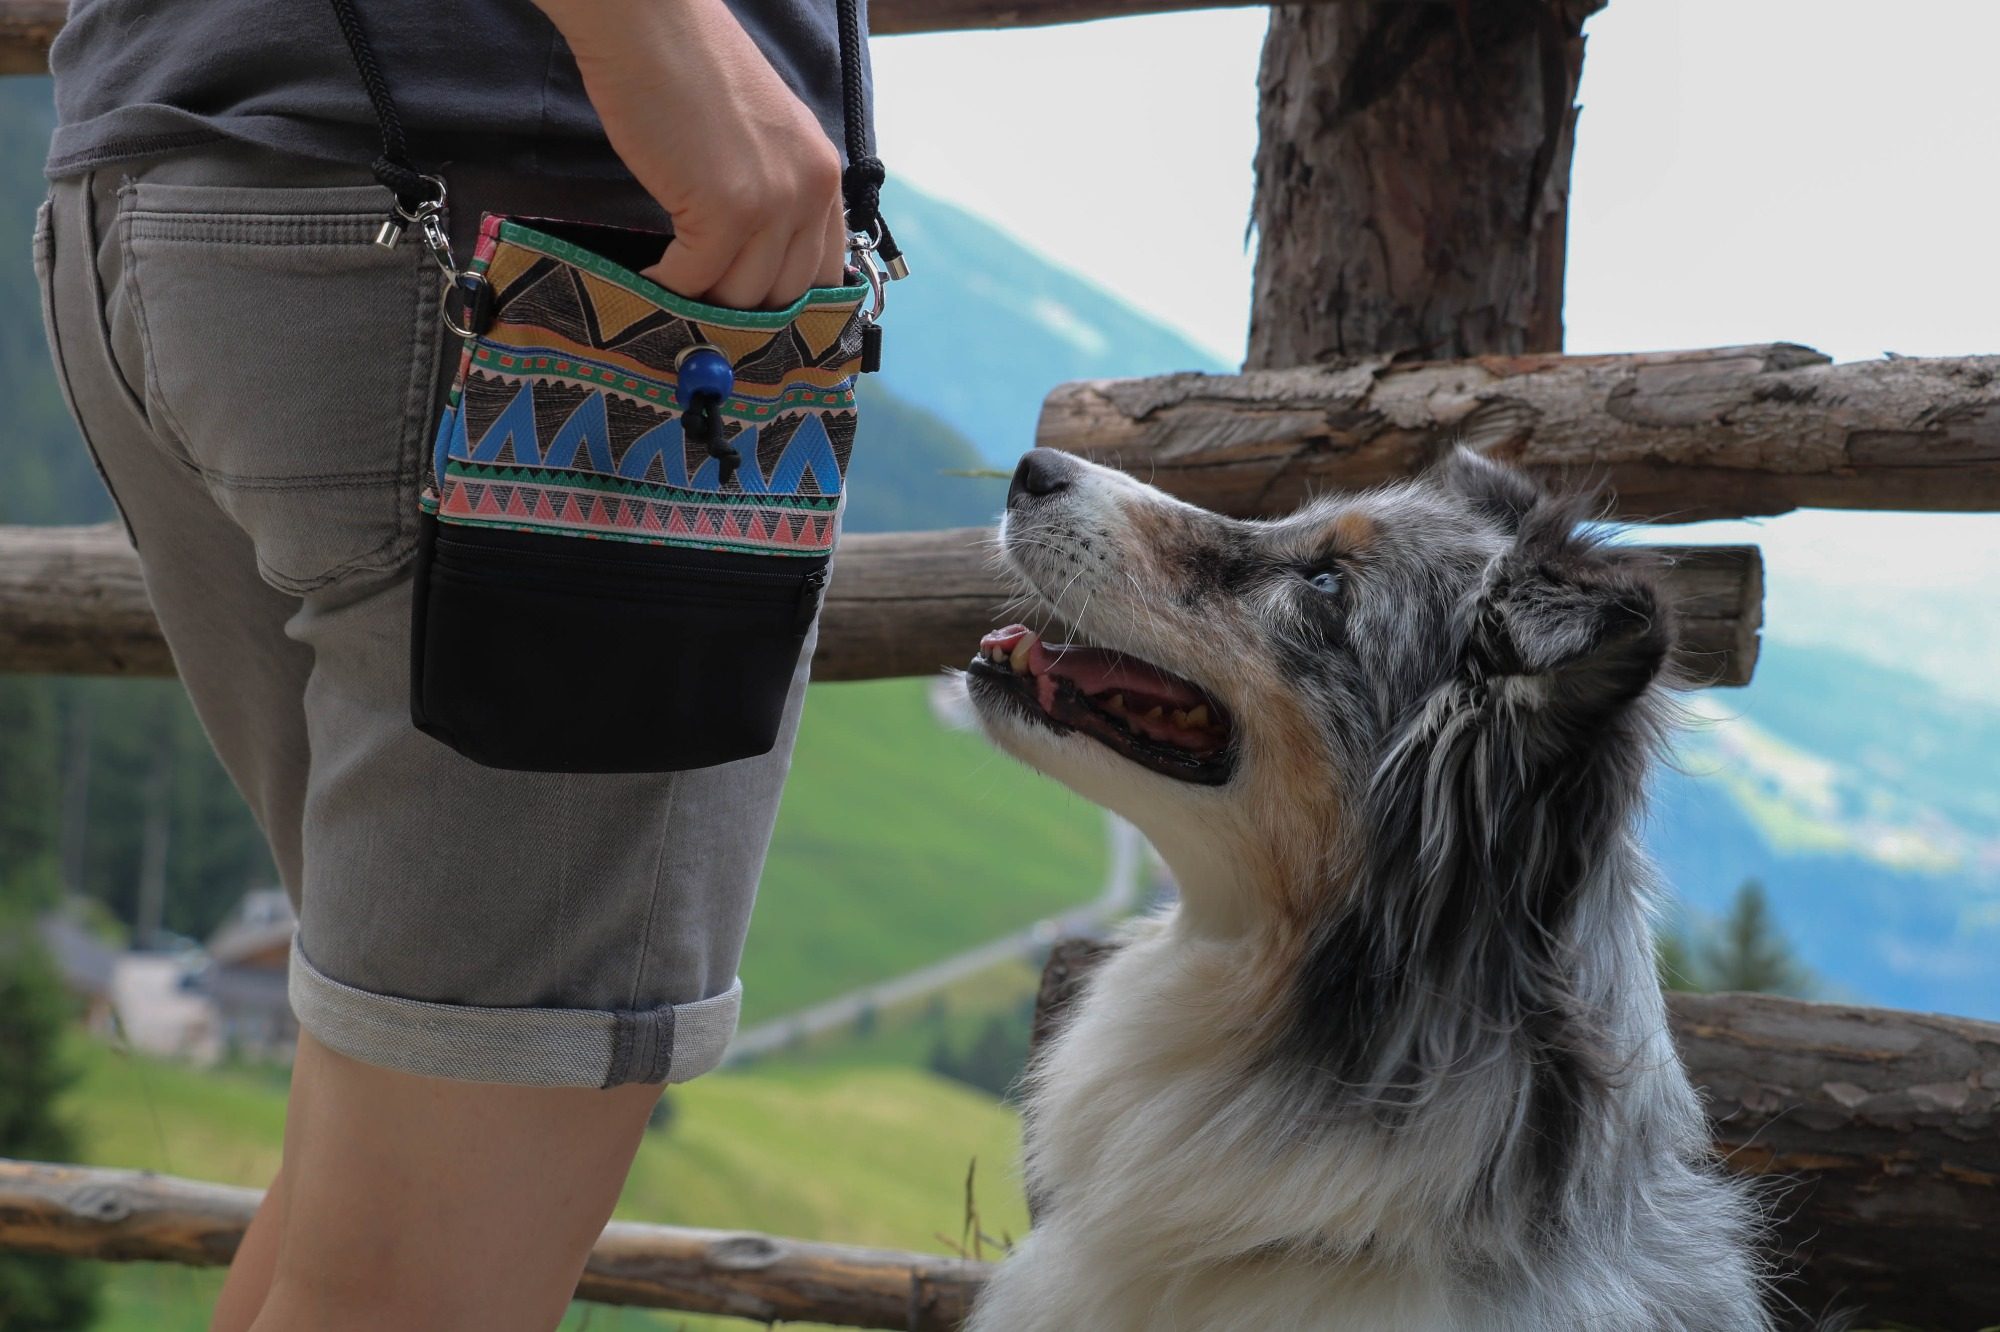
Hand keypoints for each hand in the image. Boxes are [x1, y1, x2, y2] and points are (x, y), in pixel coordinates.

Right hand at [536, 0, 847, 309]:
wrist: (650, 25)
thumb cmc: (688, 71)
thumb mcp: (758, 137)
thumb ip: (772, 192)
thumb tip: (752, 261)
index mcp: (823, 175)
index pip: (823, 271)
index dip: (784, 304)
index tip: (750, 321)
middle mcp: (810, 191)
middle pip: (783, 294)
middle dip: (738, 310)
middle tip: (699, 312)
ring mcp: (772, 203)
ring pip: (741, 297)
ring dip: (701, 302)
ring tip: (670, 292)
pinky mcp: (725, 211)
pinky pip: (694, 280)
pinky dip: (666, 287)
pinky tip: (647, 276)